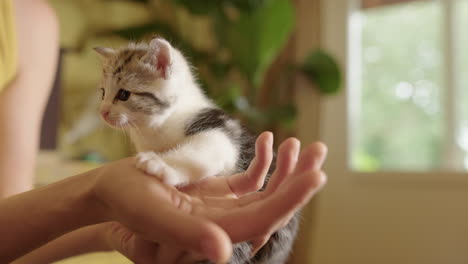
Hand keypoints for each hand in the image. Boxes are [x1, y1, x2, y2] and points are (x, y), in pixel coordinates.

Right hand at [92, 132, 326, 262]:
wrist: (113, 190)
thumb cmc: (124, 200)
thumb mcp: (149, 213)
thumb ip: (186, 234)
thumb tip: (223, 252)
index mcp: (211, 233)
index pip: (259, 220)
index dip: (288, 201)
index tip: (315, 177)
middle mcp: (223, 224)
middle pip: (270, 206)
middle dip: (297, 182)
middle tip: (320, 154)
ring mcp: (222, 208)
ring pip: (264, 193)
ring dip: (286, 171)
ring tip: (304, 145)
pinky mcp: (218, 193)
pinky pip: (249, 181)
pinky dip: (262, 163)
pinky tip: (269, 140)